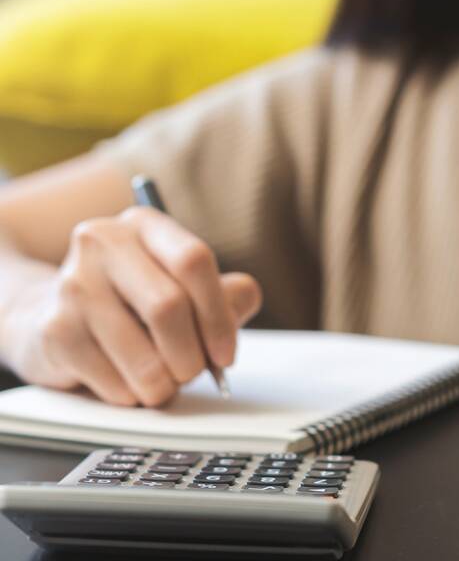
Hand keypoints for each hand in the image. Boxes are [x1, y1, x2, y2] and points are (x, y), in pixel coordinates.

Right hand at [6, 207, 261, 406]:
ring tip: (163, 384)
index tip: (226, 354)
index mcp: (145, 225)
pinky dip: (132, 395)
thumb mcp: (188, 289)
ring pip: (143, 355)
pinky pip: (113, 383)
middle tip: (194, 373)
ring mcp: (73, 284)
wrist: (55, 316)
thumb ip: (227, 294)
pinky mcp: (54, 330)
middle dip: (192, 355)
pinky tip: (127, 383)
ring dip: (164, 384)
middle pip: (169, 306)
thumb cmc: (137, 304)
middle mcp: (103, 242)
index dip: (218, 315)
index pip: (193, 260)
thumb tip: (242, 300)